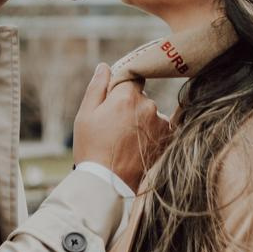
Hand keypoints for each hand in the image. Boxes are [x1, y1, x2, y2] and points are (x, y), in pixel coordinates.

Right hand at [71, 64, 170, 189]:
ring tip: (123, 142)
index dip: (121, 87)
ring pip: (149, 114)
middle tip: (113, 127)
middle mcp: (148, 106)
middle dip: (128, 106)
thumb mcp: (85, 115)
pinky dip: (149, 134)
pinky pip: (158, 128)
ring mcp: (160, 123)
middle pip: (140, 97)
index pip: (131, 77)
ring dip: (140, 121)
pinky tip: (135, 148)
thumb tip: (105, 67)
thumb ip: (97, 87)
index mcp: (127, 96)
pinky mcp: (167, 139)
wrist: (108, 184)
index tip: (113, 99)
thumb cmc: (92, 148)